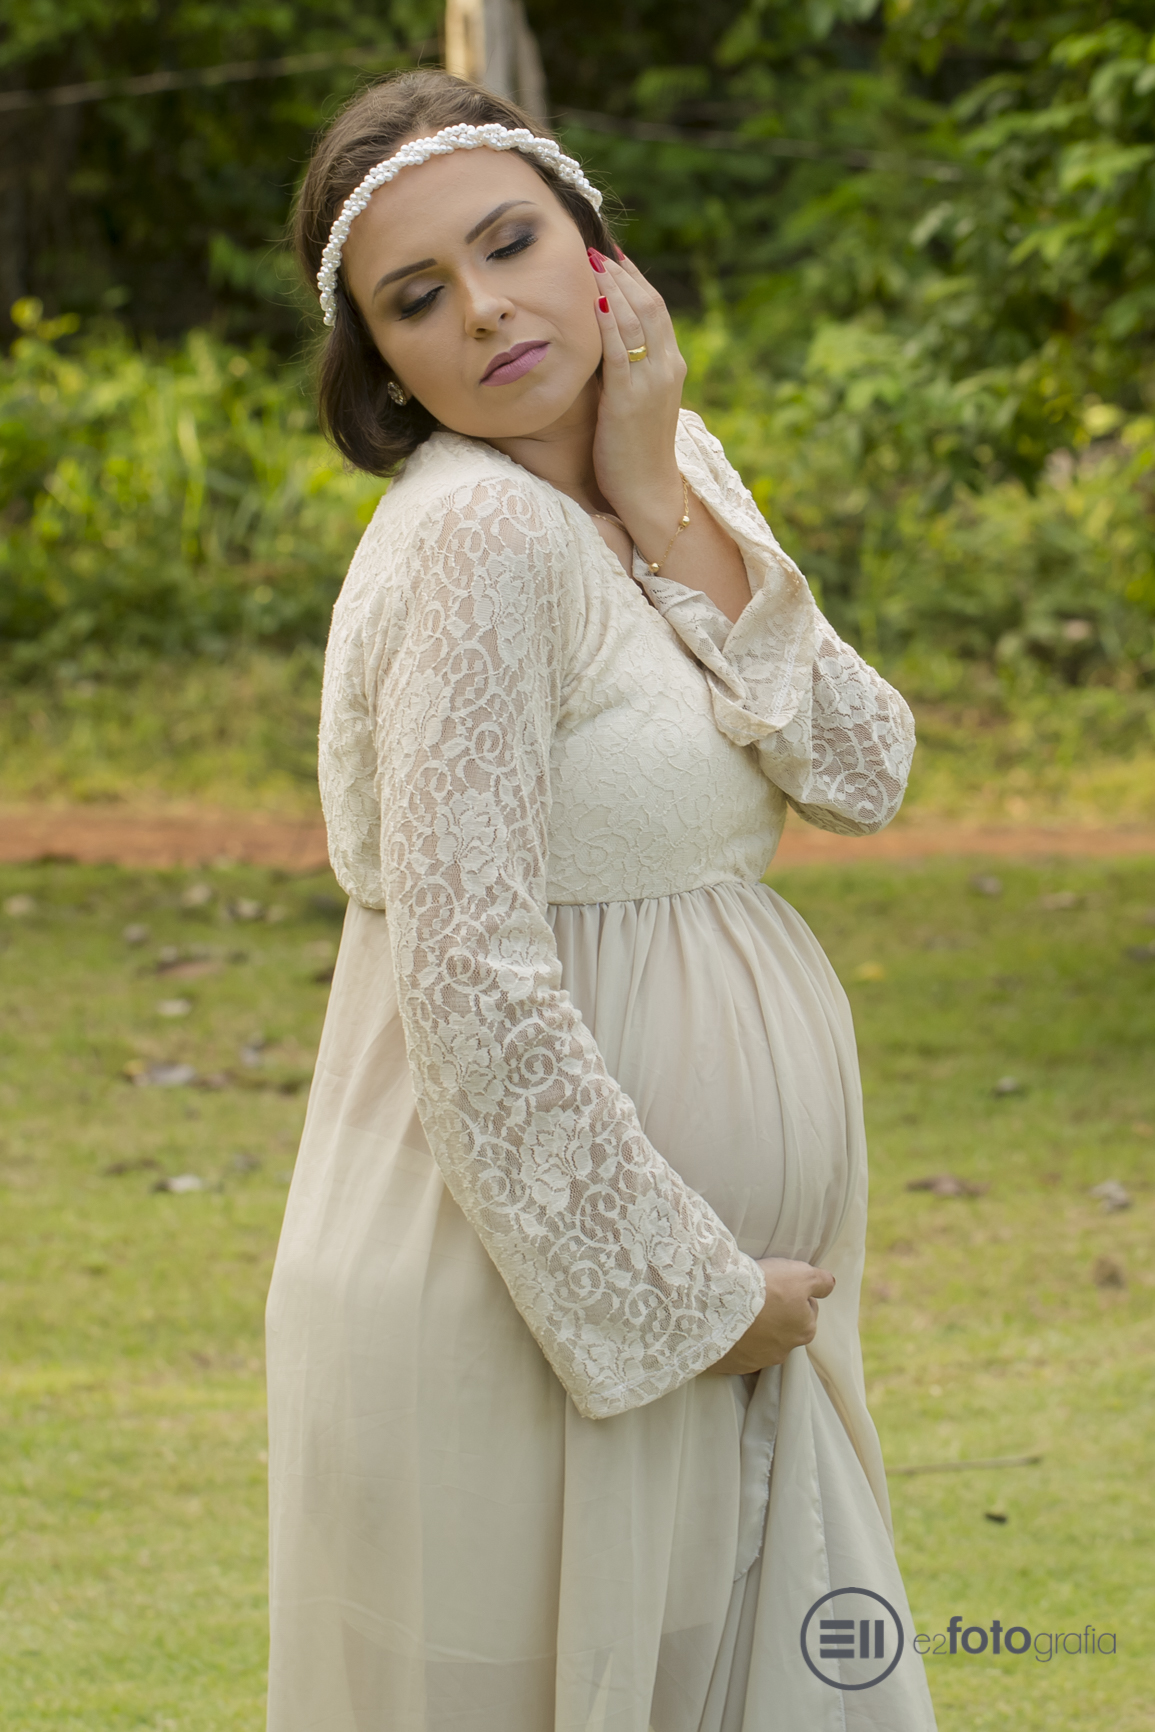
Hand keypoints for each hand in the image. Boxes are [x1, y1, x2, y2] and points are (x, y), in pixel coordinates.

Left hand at [587, 248, 686, 542]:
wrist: (649, 491)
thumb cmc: (635, 453)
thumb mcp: (635, 404)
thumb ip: (624, 373)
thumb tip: (595, 347)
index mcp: (671, 367)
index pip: (656, 310)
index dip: (635, 280)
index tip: (613, 257)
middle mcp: (667, 368)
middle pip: (649, 305)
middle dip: (622, 274)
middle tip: (596, 248)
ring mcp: (651, 382)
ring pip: (636, 320)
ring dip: (612, 287)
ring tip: (591, 261)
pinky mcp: (629, 399)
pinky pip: (619, 351)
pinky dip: (607, 322)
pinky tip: (591, 300)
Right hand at [704, 1257, 835, 1376]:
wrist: (720, 1304)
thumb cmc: (766, 1288)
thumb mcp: (801, 1274)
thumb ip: (821, 1281)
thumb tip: (829, 1285)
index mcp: (805, 1330)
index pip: (807, 1309)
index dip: (794, 1294)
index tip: (779, 1285)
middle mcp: (786, 1350)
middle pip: (785, 1328)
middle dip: (777, 1315)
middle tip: (760, 1297)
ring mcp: (759, 1361)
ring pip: (762, 1342)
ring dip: (756, 1329)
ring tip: (741, 1310)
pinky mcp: (735, 1365)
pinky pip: (739, 1352)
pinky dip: (737, 1341)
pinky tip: (728, 1326)